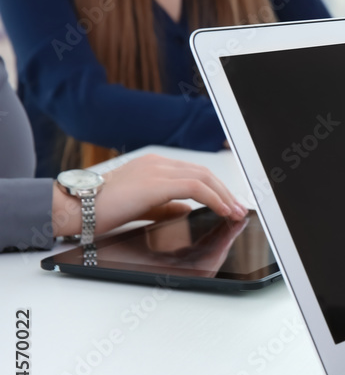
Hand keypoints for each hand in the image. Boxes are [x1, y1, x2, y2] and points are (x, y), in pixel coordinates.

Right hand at [52, 155, 246, 237]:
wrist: (75, 208)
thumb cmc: (101, 210)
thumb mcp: (142, 207)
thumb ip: (166, 206)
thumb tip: (187, 209)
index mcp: (153, 166)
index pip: (194, 172)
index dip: (216, 187)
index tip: (230, 202)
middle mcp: (157, 163)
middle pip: (204, 172)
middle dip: (225, 191)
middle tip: (239, 208)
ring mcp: (156, 170)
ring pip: (204, 177)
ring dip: (224, 195)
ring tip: (234, 212)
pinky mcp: (156, 182)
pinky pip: (195, 187)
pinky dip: (214, 198)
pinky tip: (222, 210)